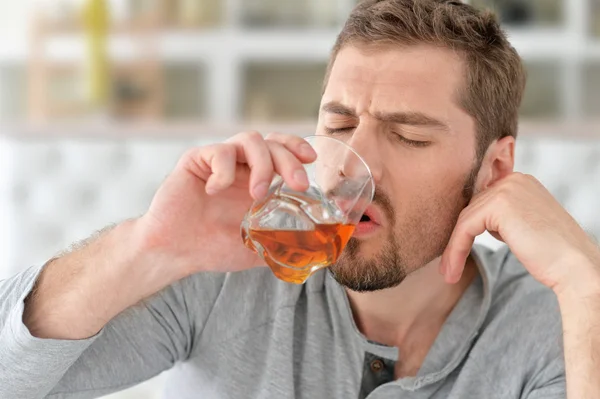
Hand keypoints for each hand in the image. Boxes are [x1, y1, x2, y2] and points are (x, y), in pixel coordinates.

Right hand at [136, 132, 315, 277]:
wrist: (174, 253)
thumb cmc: (212, 248)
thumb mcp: (257, 248)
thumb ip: (283, 245)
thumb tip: (317, 251)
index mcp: (255, 179)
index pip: (281, 149)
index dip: (297, 147)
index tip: (312, 159)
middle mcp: (239, 166)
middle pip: (271, 142)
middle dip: (290, 160)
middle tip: (298, 184)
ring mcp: (217, 161)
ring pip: (249, 139)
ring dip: (263, 165)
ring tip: (257, 194)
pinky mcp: (195, 160)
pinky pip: (218, 151)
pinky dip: (225, 170)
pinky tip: (215, 191)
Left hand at [440, 172, 599, 294]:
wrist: (575, 268)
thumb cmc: (552, 254)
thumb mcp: (523, 226)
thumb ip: (501, 218)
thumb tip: (472, 223)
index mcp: (520, 182)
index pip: (481, 201)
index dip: (466, 226)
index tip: (453, 252)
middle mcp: (514, 180)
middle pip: (471, 209)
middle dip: (458, 238)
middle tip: (448, 266)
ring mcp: (507, 189)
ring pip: (465, 220)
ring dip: (454, 249)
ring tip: (449, 274)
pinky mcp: (499, 205)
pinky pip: (465, 227)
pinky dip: (456, 250)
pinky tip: (452, 271)